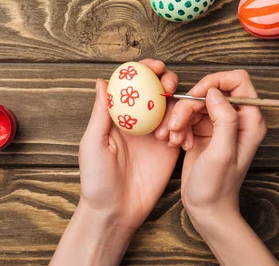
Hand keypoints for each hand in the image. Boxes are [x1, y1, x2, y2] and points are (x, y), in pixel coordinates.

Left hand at [51, 60, 179, 265]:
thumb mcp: (93, 144)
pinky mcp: (170, 149)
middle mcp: (139, 120)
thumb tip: (102, 81)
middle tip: (167, 87)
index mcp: (120, 116)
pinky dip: (186, 130)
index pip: (134, 84)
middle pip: (157, 90)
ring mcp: (156, 134)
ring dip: (177, 110)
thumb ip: (101, 113)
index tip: (155, 66)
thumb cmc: (97, 181)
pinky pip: (183, 130)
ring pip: (174, 107)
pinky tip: (179, 142)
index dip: (145, 70)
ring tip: (167, 132)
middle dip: (167, 81)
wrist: (115, 213)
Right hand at [169, 70, 265, 222]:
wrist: (207, 209)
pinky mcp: (205, 131)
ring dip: (181, 118)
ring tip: (175, 138)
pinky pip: (188, 116)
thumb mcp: (222, 153)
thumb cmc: (218, 186)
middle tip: (177, 125)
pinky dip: (179, 126)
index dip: (216, 81)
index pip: (238, 80)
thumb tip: (215, 92)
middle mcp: (237, 118)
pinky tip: (177, 143)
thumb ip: (224, 120)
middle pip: (211, 91)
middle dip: (190, 105)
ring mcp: (220, 124)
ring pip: (196, 103)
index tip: (197, 95)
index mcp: (250, 120)